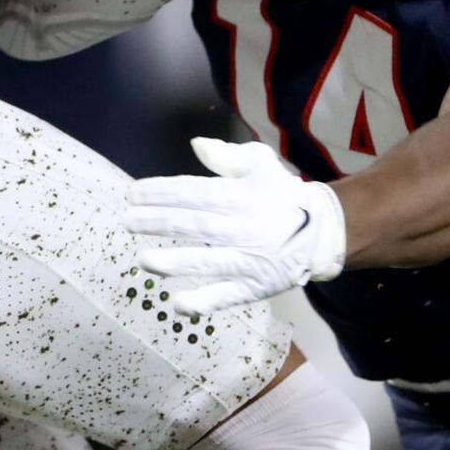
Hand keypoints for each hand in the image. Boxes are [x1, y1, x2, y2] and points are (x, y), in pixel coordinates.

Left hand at [124, 137, 346, 313]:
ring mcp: (250, 261)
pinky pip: (228, 297)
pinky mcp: (256, 287)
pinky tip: (177, 305)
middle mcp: (244, 228)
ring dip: (174, 262)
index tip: (134, 193)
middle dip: (159, 222)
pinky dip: (204, 302)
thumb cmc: (282, 194)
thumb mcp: (261, 164)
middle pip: (195, 225)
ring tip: (142, 260)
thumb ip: (228, 156)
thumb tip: (197, 144)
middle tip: (126, 220)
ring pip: (208, 262)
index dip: (163, 192)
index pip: (196, 193)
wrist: (322, 232)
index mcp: (243, 196)